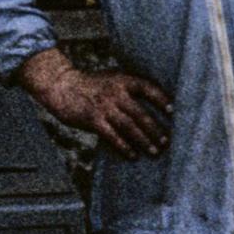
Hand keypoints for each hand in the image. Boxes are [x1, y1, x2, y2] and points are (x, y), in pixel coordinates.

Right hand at [19, 46, 169, 157]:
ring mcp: (104, 106)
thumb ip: (128, 88)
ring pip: (129, 126)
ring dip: (143, 140)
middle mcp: (115, 93)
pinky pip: (112, 136)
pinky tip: (132, 155)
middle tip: (167, 141)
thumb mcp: (111, 78)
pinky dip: (124, 146)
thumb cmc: (90, 84)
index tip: (173, 111)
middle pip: (141, 113)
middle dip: (155, 129)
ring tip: (154, 151)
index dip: (161, 99)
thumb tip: (150, 105)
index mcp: (123, 80)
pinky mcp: (93, 119)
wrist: (61, 86)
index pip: (148, 88)